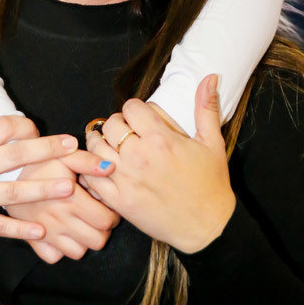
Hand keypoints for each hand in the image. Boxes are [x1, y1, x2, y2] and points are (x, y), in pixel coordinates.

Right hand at [0, 115, 79, 242]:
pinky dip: (20, 230)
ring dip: (43, 189)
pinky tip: (41, 231)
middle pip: (14, 154)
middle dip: (47, 150)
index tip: (39, 131)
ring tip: (68, 188)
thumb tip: (14, 132)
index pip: (2, 127)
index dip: (24, 126)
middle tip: (73, 147)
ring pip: (12, 191)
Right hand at [7, 153, 120, 263]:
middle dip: (102, 230)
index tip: (106, 207)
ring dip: (83, 241)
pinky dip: (60, 249)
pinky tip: (62, 234)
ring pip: (78, 252)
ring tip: (80, 225)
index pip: (106, 221)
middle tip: (96, 217)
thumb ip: (88, 161)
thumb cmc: (40, 164)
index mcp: (70, 199)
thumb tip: (110, 167)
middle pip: (97, 241)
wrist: (7, 175)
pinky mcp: (34, 242)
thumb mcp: (65, 156)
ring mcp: (46, 233)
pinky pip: (54, 257)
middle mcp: (59, 220)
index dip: (112, 215)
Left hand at [83, 76, 235, 253]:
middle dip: (117, 124)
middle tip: (126, 133)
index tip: (140, 118)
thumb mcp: (213, 143)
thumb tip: (209, 77)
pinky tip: (101, 168)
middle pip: (110, 124)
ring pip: (95, 147)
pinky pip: (91, 177)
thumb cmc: (211, 185)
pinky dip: (90, 169)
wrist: (208, 227)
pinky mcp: (119, 201)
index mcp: (161, 139)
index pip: (131, 107)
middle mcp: (140, 156)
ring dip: (100, 143)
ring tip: (111, 147)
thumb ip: (206, 108)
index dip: (135, 110)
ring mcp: (126, 179)